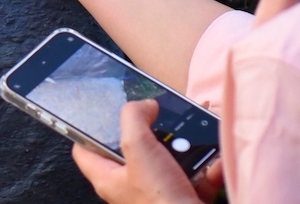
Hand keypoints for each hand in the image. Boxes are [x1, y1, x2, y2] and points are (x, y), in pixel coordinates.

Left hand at [71, 100, 208, 203]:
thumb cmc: (160, 201)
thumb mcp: (139, 149)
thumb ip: (134, 118)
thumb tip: (143, 105)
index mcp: (109, 178)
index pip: (84, 151)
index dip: (88, 128)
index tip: (101, 110)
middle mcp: (130, 187)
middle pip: (132, 148)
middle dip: (149, 129)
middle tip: (158, 114)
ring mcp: (158, 192)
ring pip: (168, 158)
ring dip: (185, 143)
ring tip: (193, 131)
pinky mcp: (182, 197)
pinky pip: (196, 173)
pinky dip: (208, 164)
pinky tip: (215, 157)